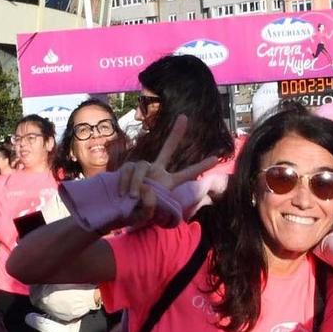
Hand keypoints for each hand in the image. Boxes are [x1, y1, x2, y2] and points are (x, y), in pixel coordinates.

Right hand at [123, 113, 220, 227]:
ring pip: (142, 167)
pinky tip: (123, 193)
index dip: (200, 167)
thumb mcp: (148, 213)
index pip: (186, 174)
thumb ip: (150, 202)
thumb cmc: (135, 214)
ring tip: (132, 197)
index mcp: (167, 184)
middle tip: (184, 117)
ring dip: (136, 183)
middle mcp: (157, 172)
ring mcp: (142, 169)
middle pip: (167, 150)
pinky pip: (129, 170)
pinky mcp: (128, 168)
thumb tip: (144, 187)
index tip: (216, 159)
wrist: (116, 212)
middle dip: (175, 134)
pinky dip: (126, 182)